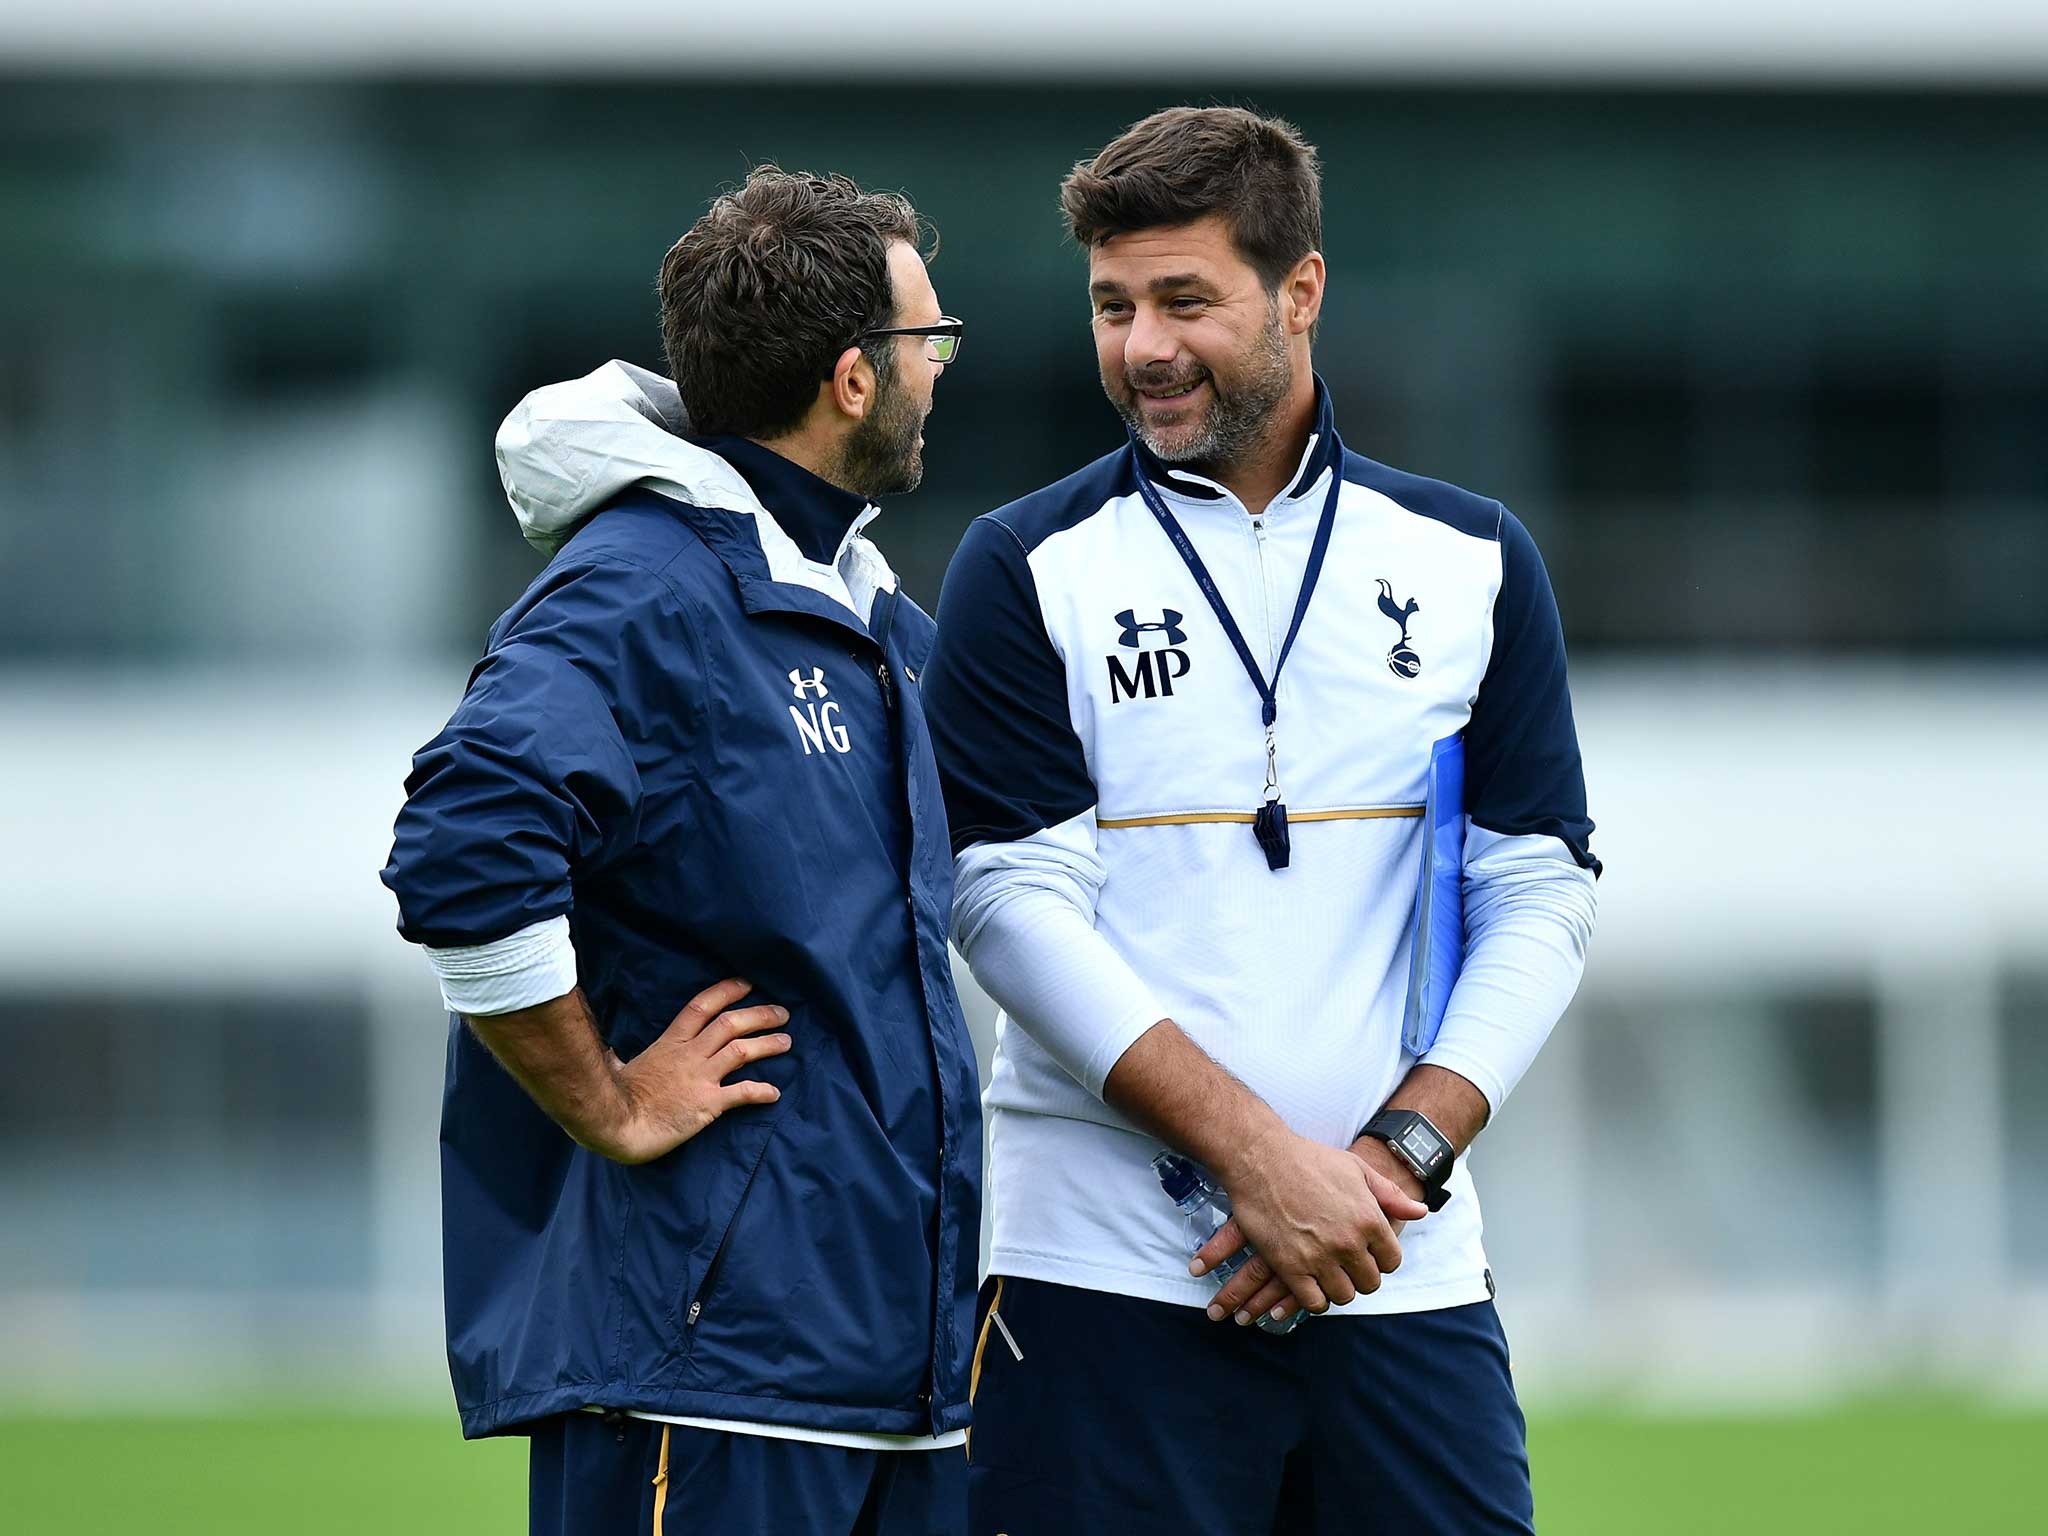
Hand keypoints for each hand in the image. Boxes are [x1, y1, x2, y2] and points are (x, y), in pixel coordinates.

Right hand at [597, 978, 792, 1163]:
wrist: (618, 1124)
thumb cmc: (614, 1097)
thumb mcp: (617, 1068)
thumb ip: (618, 1057)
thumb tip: (608, 1053)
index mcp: (670, 1042)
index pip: (702, 1006)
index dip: (727, 992)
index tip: (748, 984)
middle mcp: (689, 1054)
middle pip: (730, 1024)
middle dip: (759, 1015)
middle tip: (782, 1012)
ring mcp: (700, 1077)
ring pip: (741, 1051)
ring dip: (768, 1044)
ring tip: (787, 1041)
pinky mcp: (708, 1103)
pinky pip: (742, 1093)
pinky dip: (761, 1091)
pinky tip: (775, 1094)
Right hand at [1193, 1134, 1426, 1326]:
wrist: (1261, 1157)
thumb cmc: (1310, 1159)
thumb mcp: (1357, 1169)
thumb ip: (1390, 1195)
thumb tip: (1420, 1211)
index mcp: (1369, 1219)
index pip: (1392, 1261)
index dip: (1381, 1259)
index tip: (1367, 1254)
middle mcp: (1348, 1242)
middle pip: (1370, 1283)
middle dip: (1360, 1276)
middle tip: (1345, 1265)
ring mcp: (1319, 1257)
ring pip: (1344, 1296)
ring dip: (1338, 1288)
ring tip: (1327, 1273)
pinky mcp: (1290, 1267)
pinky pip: (1314, 1302)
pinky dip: (1314, 1298)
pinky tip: (1308, 1283)